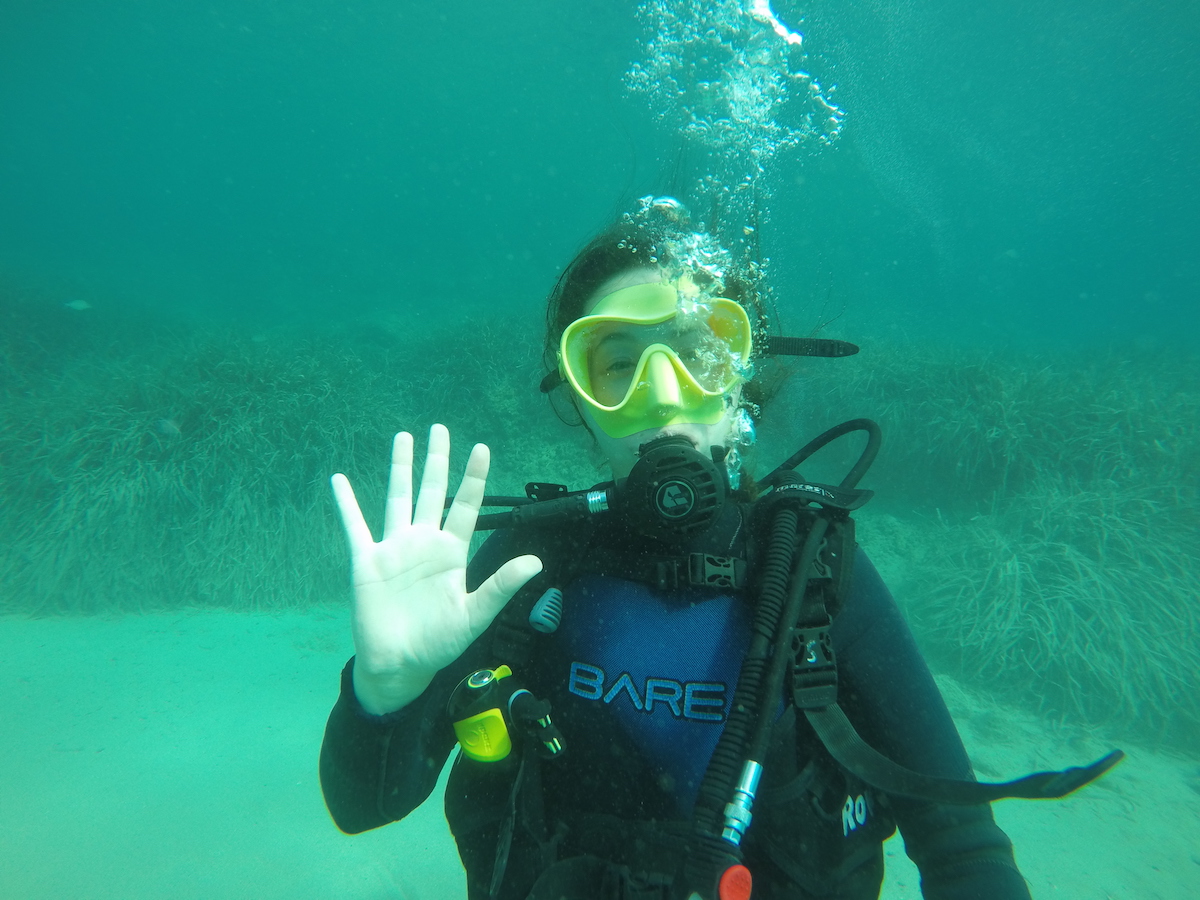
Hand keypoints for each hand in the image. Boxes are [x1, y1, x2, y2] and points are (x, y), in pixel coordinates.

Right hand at [330, 424, 541, 713]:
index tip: (482, 448)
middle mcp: (424, 543)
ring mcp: (395, 548)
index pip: (467, 506)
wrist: (399, 664)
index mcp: (452, 553)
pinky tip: (339, 480)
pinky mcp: (367, 561)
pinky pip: (356, 526)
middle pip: (432, 492)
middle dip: (437, 460)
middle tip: (440, 428)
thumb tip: (537, 562)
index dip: (474, 478)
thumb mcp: (475, 615)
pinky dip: (346, 504)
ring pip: (398, 498)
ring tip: (403, 437)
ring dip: (400, 469)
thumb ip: (501, 586)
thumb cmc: (439, 642)